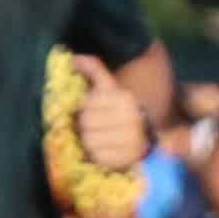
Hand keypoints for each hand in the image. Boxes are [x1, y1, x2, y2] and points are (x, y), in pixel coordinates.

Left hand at [67, 53, 148, 172]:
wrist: (143, 135)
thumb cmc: (119, 109)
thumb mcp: (110, 87)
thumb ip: (94, 69)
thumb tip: (74, 58)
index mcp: (125, 99)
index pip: (86, 105)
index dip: (84, 108)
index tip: (91, 111)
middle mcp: (131, 119)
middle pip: (86, 123)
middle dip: (84, 126)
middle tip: (91, 127)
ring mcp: (131, 141)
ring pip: (90, 141)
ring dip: (88, 141)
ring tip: (96, 138)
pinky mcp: (128, 160)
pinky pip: (99, 158)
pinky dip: (96, 155)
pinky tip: (103, 150)